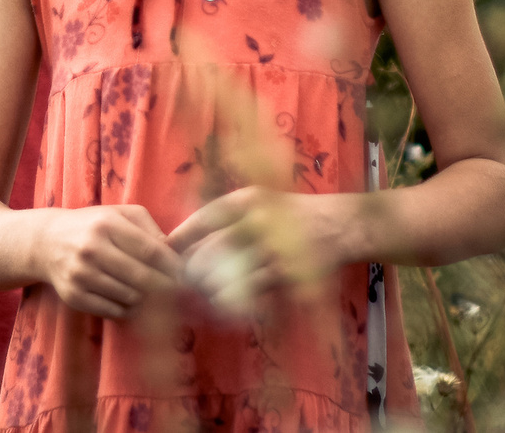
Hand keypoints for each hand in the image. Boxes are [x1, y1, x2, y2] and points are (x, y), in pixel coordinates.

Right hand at [33, 204, 184, 317]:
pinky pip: (113, 311)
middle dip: (165, 286)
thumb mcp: (118, 214)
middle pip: (142, 278)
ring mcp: (81, 275)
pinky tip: (126, 299)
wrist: (47, 242)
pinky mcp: (74, 297)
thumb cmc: (92, 226)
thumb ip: (148, 228)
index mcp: (107, 225)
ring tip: (145, 290)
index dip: (172, 266)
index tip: (186, 274)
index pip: (150, 251)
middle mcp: (92, 249)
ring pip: (130, 297)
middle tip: (176, 290)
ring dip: (144, 297)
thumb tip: (174, 251)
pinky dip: (126, 309)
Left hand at [167, 188, 341, 315]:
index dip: (183, 235)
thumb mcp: (258, 200)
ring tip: (201, 295)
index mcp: (247, 200)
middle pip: (214, 249)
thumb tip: (187, 238)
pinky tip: (226, 304)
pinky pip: (253, 289)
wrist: (337, 225)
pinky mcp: (286, 272)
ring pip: (231, 273)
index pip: (205, 217)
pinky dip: (237, 298)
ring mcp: (272, 247)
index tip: (167, 249)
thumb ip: (227, 215)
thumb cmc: (290, 213)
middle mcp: (258, 220)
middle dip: (194, 268)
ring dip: (211, 288)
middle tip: (181, 281)